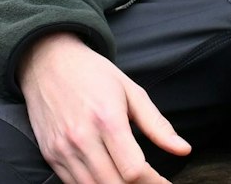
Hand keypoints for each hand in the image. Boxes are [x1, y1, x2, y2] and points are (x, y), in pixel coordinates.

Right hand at [17, 32, 189, 183]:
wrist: (46, 60)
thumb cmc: (92, 73)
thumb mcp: (130, 91)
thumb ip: (156, 124)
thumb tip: (183, 150)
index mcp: (107, 119)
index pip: (134, 171)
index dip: (155, 183)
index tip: (166, 183)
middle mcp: (81, 137)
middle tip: (151, 182)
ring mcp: (62, 148)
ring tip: (130, 180)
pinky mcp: (50, 153)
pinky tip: (107, 176)